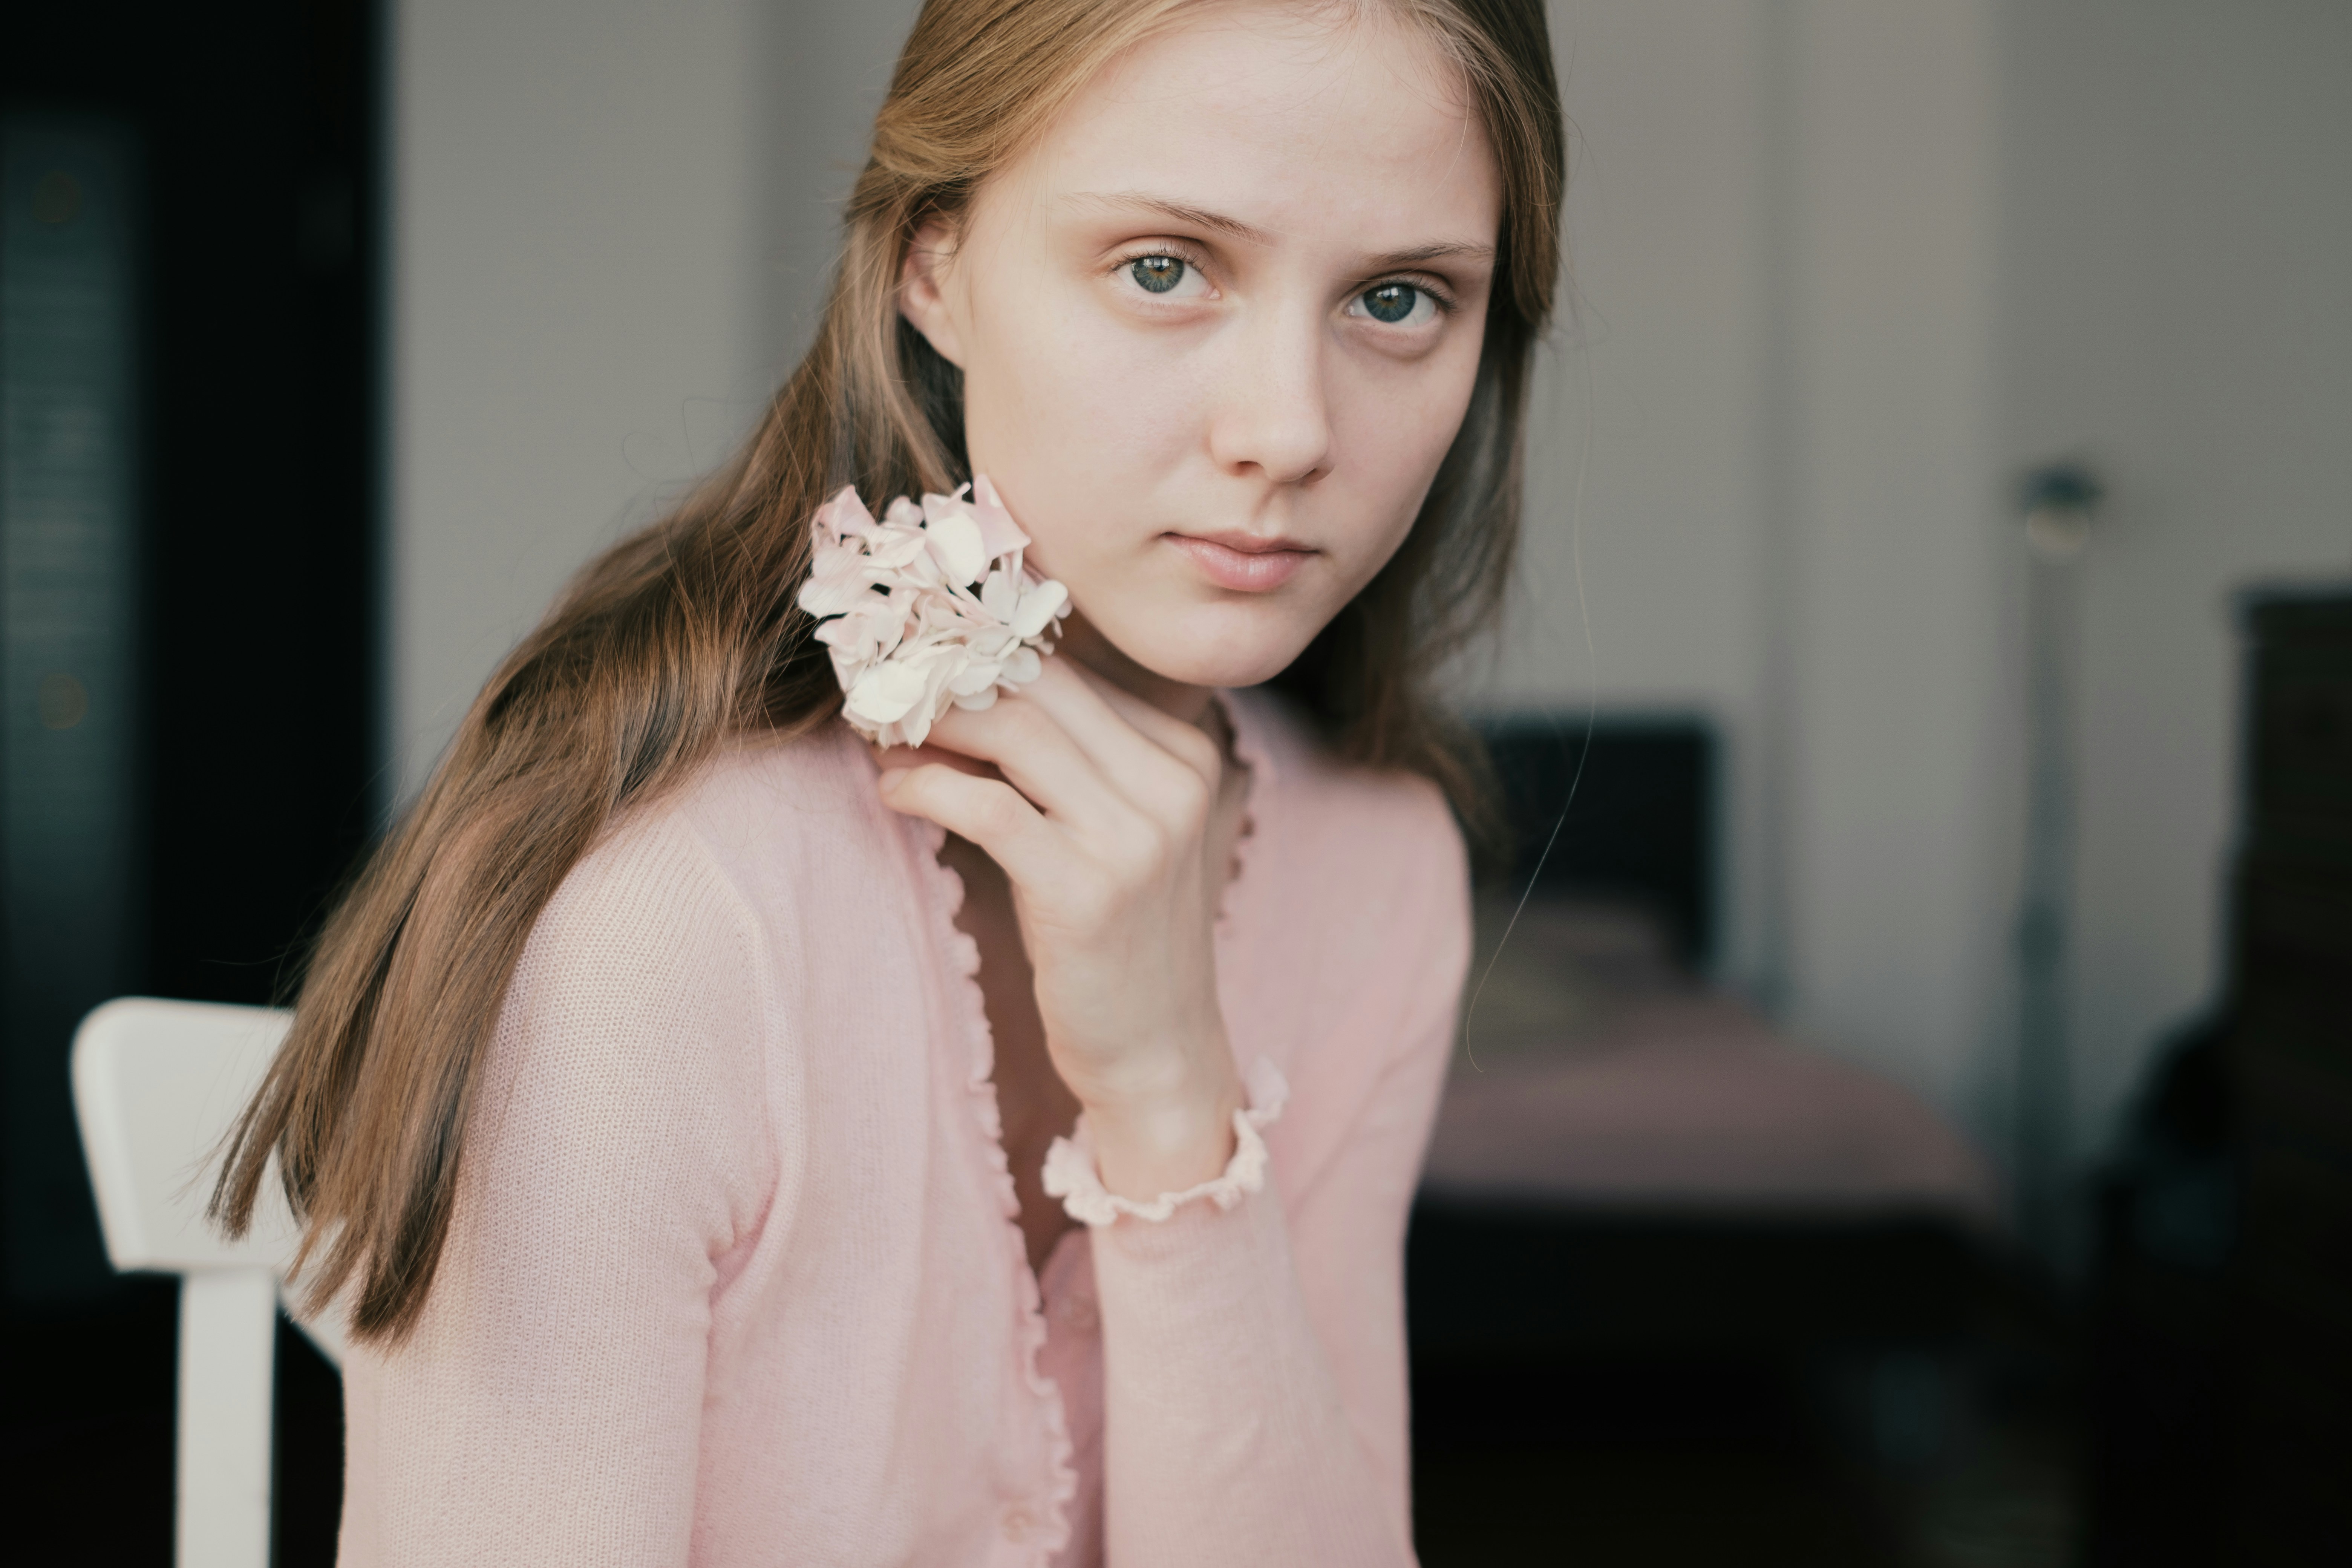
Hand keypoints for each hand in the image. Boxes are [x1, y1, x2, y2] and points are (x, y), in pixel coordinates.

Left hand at [872, 658, 1244, 1198]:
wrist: (1158, 1051)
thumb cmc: (1119, 939)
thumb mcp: (1114, 831)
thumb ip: (1066, 762)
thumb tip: (956, 688)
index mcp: (1186, 754)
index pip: (1068, 671)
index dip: (981, 657)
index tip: (916, 664)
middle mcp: (1173, 782)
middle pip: (1038, 686)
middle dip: (946, 676)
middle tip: (883, 687)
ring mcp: (1137, 834)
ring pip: (1012, 730)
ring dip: (929, 723)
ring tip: (882, 734)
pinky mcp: (1087, 887)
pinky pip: (988, 805)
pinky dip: (927, 786)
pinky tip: (896, 791)